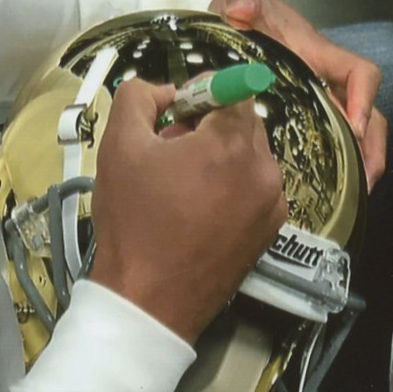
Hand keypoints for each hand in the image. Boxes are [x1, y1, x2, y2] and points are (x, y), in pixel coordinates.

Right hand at [88, 79, 286, 342]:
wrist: (148, 301)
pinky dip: (230, 188)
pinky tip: (196, 211)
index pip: (232, 91)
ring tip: (179, 186)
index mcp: (234, 143)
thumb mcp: (119, 143)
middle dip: (207, 128)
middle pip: (243, 123)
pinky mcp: (270, 232)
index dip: (199, 96)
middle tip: (168, 153)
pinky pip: (253, 189)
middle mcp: (266, 170)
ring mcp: (273, 204)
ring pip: (248, 157)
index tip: (172, 118)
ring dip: (218, 158)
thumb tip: (166, 92)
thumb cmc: (133, 219)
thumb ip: (139, 96)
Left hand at [210, 0, 387, 188]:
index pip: (359, 73)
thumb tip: (244, 10)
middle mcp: (325, 82)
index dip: (364, 99)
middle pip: (368, 115)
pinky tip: (323, 191)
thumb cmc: (243, 13)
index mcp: (317, 56)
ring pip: (354, 135)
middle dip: (371, 148)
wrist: (231, 22)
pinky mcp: (301, 118)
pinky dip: (334, 166)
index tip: (356, 128)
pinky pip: (328, 143)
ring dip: (360, 163)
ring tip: (355, 196)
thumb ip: (240, 0)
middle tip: (363, 182)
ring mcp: (316, 102)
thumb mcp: (239, 1)